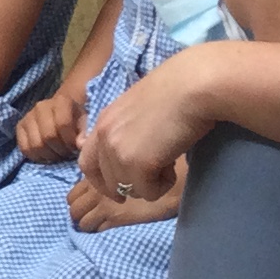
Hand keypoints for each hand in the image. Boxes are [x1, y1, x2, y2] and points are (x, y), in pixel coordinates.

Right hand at [15, 86, 88, 164]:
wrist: (61, 112)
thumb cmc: (76, 119)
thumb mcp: (86, 123)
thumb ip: (85, 133)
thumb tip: (80, 145)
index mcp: (61, 101)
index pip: (62, 124)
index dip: (69, 141)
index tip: (75, 147)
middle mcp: (42, 106)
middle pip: (48, 136)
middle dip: (60, 150)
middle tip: (66, 153)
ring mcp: (28, 116)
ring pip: (35, 145)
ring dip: (48, 155)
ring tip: (57, 154)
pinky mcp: (20, 127)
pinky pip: (25, 148)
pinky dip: (36, 156)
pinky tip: (46, 154)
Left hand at [68, 168, 180, 232]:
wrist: (173, 181)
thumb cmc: (157, 165)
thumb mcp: (128, 157)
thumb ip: (109, 162)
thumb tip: (91, 153)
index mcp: (97, 174)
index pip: (73, 192)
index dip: (77, 200)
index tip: (86, 205)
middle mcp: (96, 190)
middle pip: (73, 208)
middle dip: (79, 213)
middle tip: (89, 217)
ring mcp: (104, 205)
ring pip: (83, 221)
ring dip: (87, 224)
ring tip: (97, 225)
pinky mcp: (117, 219)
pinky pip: (98, 229)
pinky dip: (100, 230)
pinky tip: (109, 228)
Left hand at [77, 52, 215, 217]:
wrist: (192, 86)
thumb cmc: (176, 90)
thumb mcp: (138, 108)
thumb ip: (125, 129)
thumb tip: (131, 153)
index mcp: (104, 121)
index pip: (86, 162)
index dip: (101, 181)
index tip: (118, 191)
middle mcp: (105, 137)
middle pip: (106, 181)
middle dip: (129, 186)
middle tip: (152, 180)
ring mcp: (118, 152)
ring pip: (128, 189)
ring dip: (149, 183)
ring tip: (168, 163)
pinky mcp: (137, 164)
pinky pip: (148, 192)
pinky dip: (163, 184)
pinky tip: (173, 165)